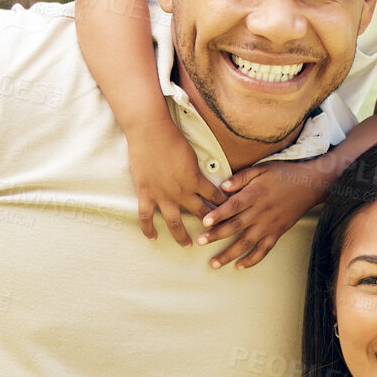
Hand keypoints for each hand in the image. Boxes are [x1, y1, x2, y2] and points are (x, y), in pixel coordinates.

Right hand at [126, 119, 224, 244]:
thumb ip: (198, 169)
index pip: (216, 198)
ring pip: (174, 223)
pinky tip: (153, 237)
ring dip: (182, 236)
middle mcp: (182, 192)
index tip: (230, 213)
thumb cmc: (173, 137)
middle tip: (216, 234)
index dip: (224, 206)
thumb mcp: (193, 154)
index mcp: (196, 180)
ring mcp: (163, 195)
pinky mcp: (146, 194)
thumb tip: (205, 175)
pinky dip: (149, 229)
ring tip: (188, 245)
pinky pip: (147, 217)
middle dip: (210, 225)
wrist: (150, 131)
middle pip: (200, 214)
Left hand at [196, 161, 322, 269]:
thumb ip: (241, 177)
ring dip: (229, 254)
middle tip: (200, 242)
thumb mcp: (261, 168)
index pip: (233, 206)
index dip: (219, 214)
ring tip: (214, 263)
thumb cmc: (283, 173)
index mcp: (255, 194)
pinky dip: (252, 260)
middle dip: (216, 235)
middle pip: (236, 226)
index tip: (205, 222)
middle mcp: (261, 212)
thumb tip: (222, 186)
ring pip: (247, 243)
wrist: (309, 185)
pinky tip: (239, 266)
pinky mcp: (277, 233)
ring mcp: (269, 225)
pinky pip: (264, 250)